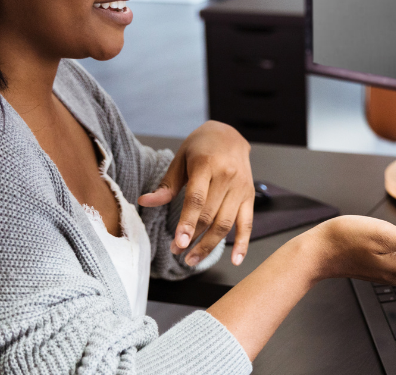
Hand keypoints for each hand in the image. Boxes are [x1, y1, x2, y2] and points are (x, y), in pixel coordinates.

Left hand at [139, 121, 253, 265]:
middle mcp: (227, 177)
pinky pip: (247, 223)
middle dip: (193, 239)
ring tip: (193, 259)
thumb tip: (146, 202)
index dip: (188, 223)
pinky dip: (243, 243)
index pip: (197, 199)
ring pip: (226, 223)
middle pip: (211, 215)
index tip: (179, 243)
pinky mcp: (249, 196)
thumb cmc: (202, 146)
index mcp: (207, 165)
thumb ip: (167, 184)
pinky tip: (235, 261)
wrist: (231, 134)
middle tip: (177, 253)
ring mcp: (241, 188)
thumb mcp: (180, 158)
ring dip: (210, 245)